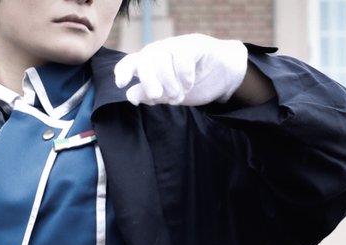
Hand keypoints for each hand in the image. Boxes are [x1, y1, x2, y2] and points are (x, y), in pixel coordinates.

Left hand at [113, 34, 248, 105]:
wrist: (224, 75)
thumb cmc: (193, 83)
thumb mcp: (168, 94)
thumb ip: (149, 95)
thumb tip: (130, 96)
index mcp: (150, 63)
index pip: (131, 62)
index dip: (123, 71)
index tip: (121, 83)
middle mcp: (160, 51)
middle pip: (145, 61)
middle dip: (149, 82)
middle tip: (159, 97)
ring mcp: (177, 46)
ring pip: (162, 60)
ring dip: (170, 83)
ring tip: (179, 96)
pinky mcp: (195, 45)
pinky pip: (182, 58)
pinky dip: (184, 76)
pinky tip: (189, 83)